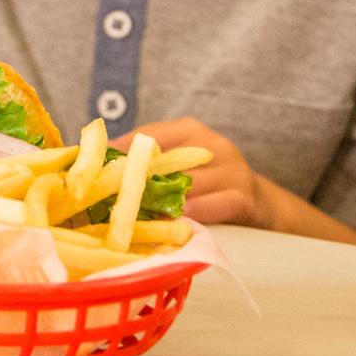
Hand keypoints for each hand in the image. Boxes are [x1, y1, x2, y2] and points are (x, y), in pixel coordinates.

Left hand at [113, 116, 276, 229]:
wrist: (260, 205)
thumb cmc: (209, 185)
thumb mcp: (184, 166)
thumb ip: (153, 165)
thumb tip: (102, 171)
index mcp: (192, 130)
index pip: (152, 135)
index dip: (123, 151)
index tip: (95, 168)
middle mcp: (213, 144)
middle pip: (168, 161)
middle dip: (138, 181)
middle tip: (110, 198)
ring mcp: (232, 169)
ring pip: (188, 186)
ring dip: (161, 204)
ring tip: (135, 217)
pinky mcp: (243, 197)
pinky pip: (210, 207)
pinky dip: (188, 216)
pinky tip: (172, 225)